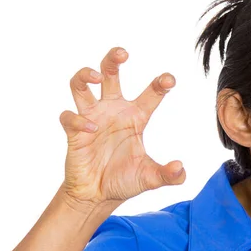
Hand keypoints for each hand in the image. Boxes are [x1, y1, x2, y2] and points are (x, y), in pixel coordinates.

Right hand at [59, 47, 184, 208]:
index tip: (169, 79)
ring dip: (85, 75)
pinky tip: (91, 128)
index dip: (159, 84)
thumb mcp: (150, 178)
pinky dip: (78, 119)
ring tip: (96, 77)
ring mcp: (92, 118)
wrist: (97, 196)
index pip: (150, 94)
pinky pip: (70, 117)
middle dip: (113, 59)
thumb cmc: (124, 181)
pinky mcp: (74, 132)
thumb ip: (168, 175)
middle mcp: (113, 111)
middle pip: (110, 74)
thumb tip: (180, 169)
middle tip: (123, 53)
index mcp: (135, 117)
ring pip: (81, 84)